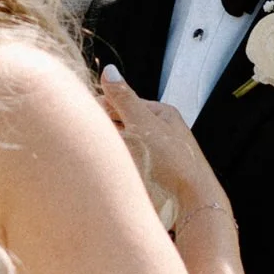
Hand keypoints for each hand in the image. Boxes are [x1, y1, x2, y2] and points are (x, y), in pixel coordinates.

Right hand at [100, 65, 222, 218]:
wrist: (191, 204)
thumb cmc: (173, 161)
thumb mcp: (144, 123)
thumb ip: (123, 98)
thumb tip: (109, 69)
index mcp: (162, 114)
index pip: (124, 102)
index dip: (103, 106)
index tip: (82, 111)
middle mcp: (159, 132)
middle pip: (122, 124)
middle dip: (105, 129)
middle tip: (86, 134)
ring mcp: (155, 155)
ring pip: (122, 146)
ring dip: (109, 149)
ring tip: (96, 152)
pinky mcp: (150, 175)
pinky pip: (126, 165)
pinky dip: (116, 165)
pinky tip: (108, 168)